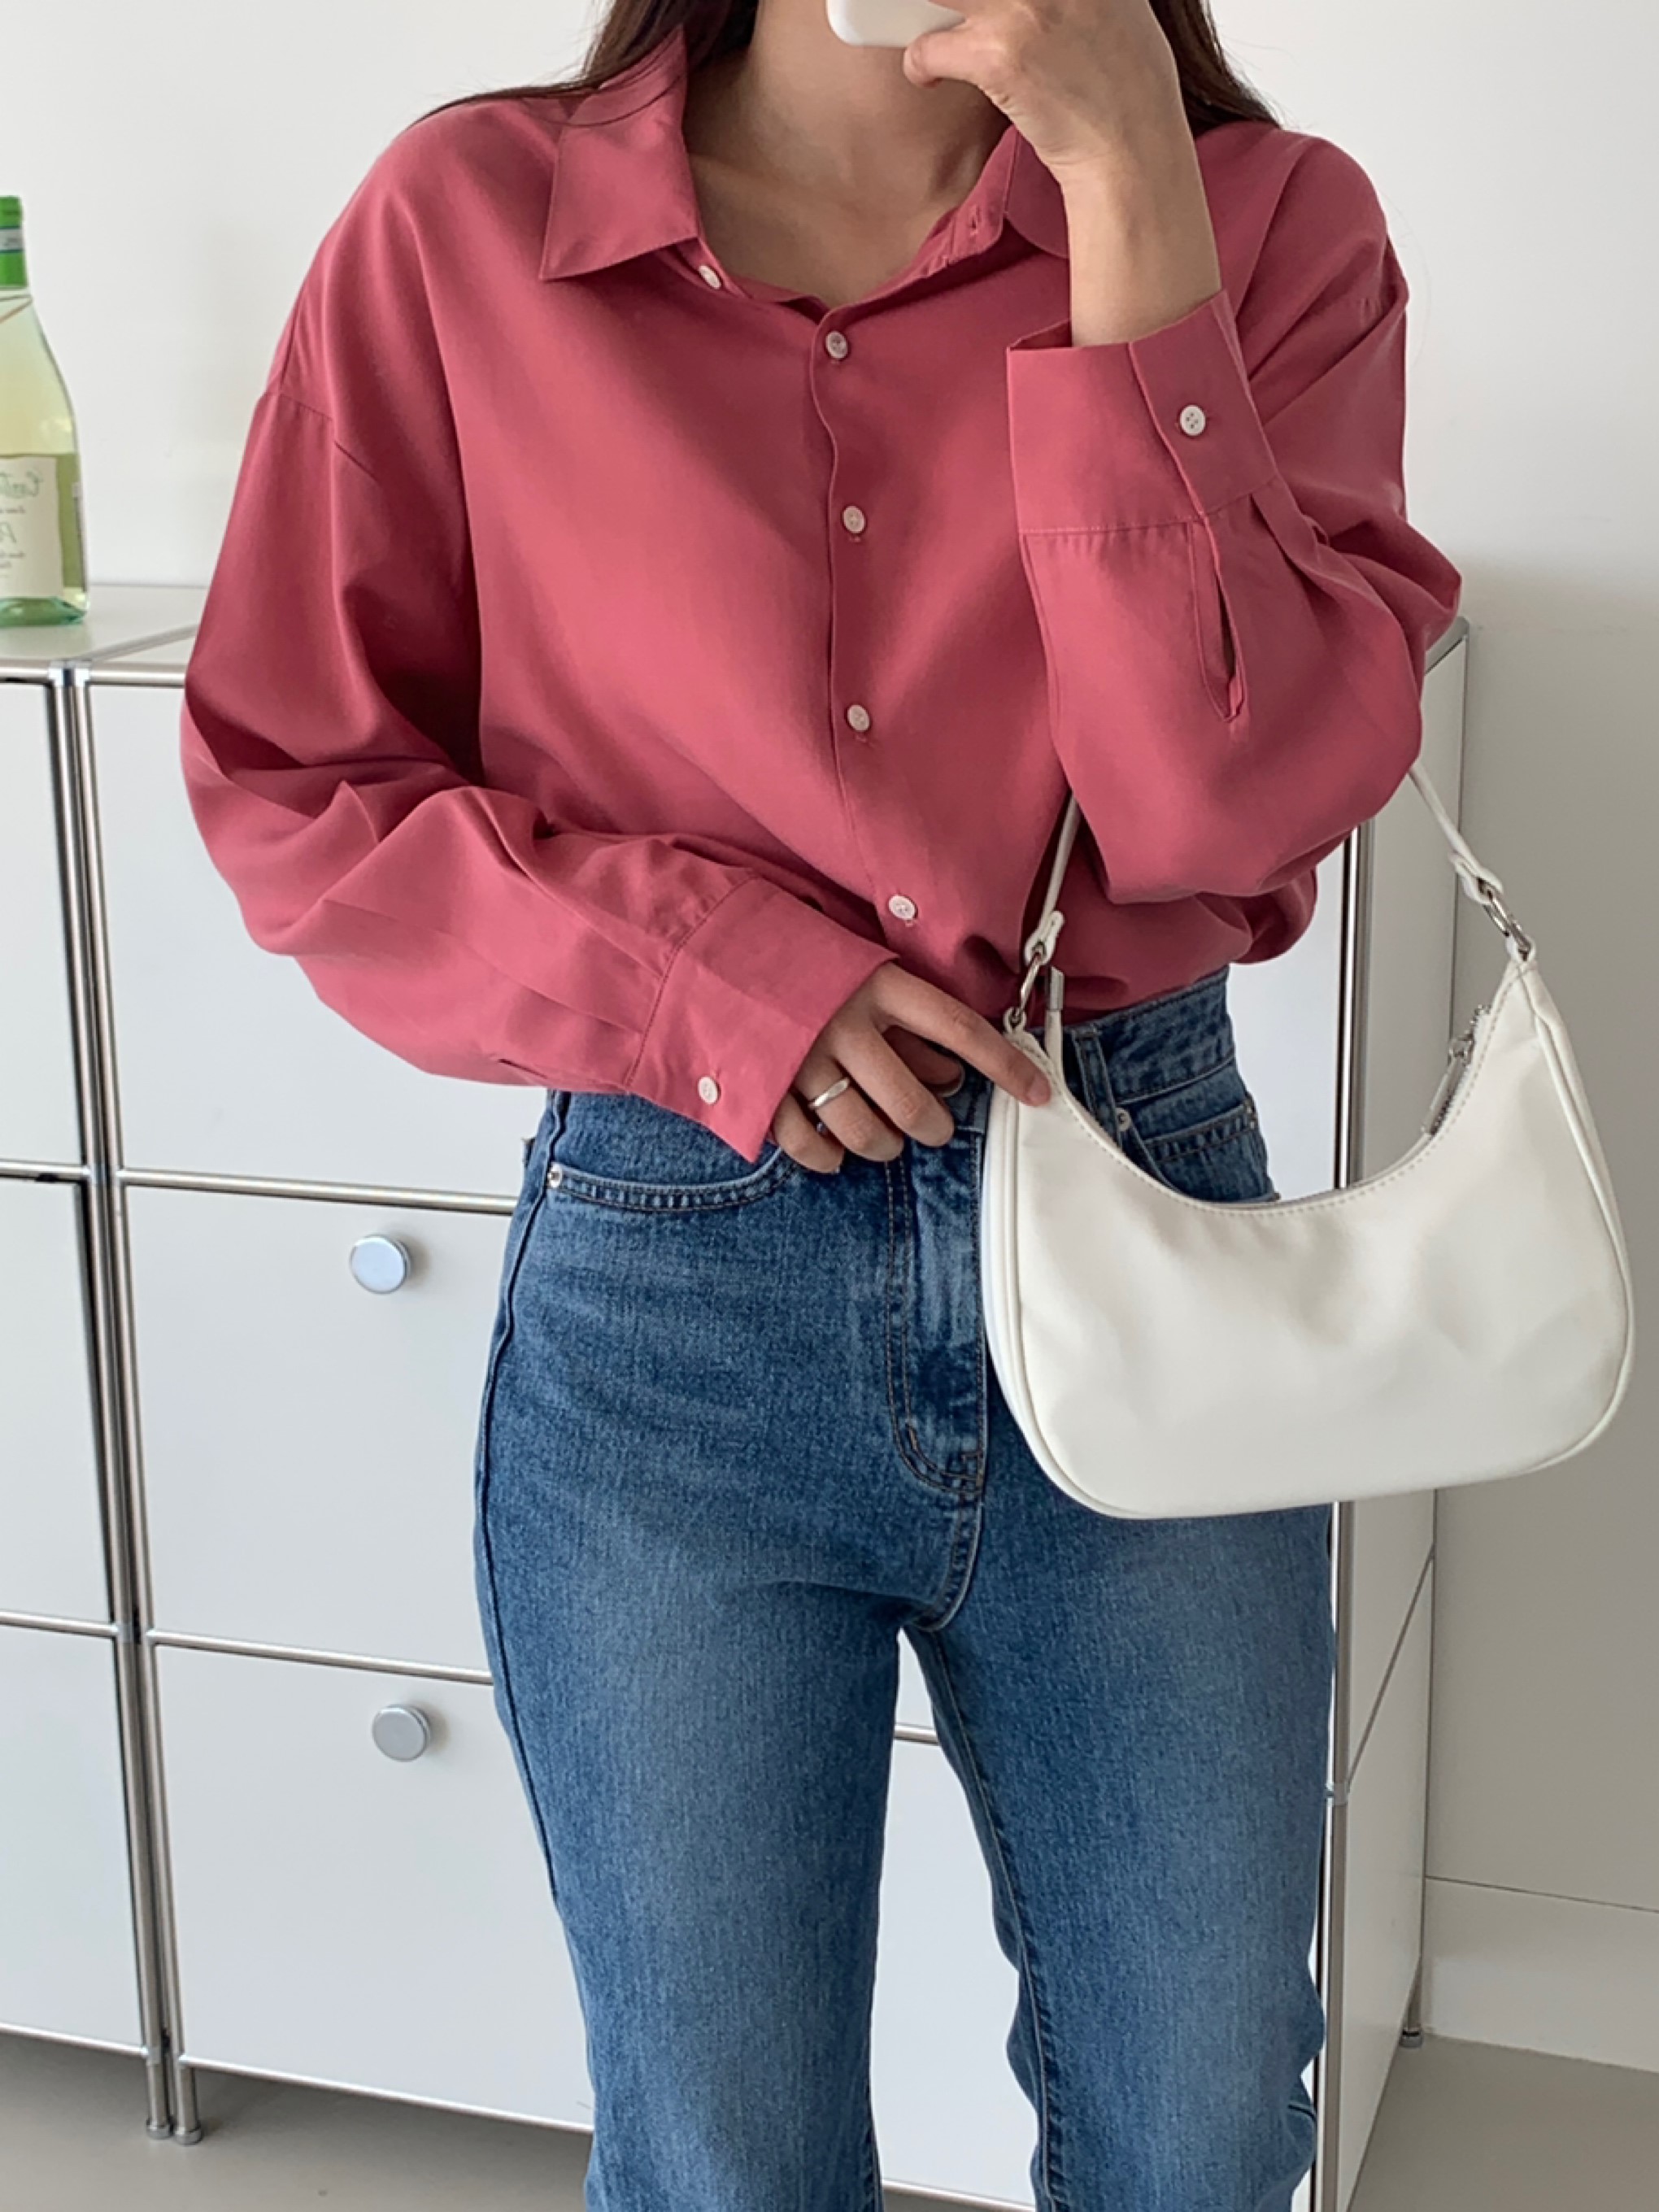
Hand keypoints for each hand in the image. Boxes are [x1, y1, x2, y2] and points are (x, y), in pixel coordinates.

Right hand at [773, 964, 1051, 1173]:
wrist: (699, 944)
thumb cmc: (791, 957)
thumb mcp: (855, 968)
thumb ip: (901, 1020)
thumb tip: (947, 1074)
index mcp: (877, 983)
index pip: (960, 1029)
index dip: (1005, 1065)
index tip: (1038, 1094)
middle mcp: (844, 1023)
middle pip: (913, 1103)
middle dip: (932, 1127)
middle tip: (932, 1127)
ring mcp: (802, 1059)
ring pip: (866, 1133)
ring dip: (883, 1146)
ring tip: (882, 1139)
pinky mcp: (763, 1087)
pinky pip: (809, 1146)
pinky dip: (827, 1158)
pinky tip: (833, 1152)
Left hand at [904, 0, 1222, 342]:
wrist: (1132, 150)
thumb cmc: (1129, 89)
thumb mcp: (1117, 7)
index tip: (982, 6)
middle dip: (956, 1)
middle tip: (949, 12)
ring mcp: (1022, 8)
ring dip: (926, 11)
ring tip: (934, 32)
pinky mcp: (998, 56)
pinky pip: (929, 46)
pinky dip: (921, 63)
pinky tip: (931, 75)